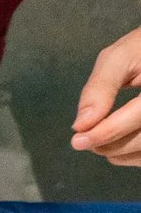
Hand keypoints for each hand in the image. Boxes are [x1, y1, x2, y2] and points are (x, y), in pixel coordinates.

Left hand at [72, 26, 140, 163]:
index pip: (140, 116)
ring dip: (116, 152)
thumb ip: (100, 87)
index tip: (78, 139)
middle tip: (84, 137)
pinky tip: (118, 140)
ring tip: (99, 136)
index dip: (107, 131)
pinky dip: (129, 155)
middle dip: (108, 143)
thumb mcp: (121, 57)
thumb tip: (81, 124)